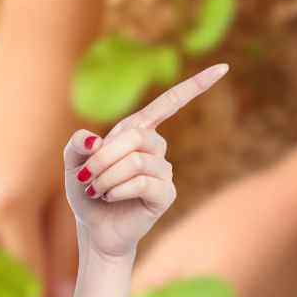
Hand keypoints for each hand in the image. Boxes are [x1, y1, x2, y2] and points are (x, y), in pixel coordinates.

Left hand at [63, 65, 228, 259]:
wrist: (95, 229)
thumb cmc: (87, 192)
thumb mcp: (73, 163)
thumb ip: (76, 145)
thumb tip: (93, 138)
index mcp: (137, 131)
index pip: (169, 104)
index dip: (194, 86)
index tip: (223, 67)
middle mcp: (155, 147)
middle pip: (135, 137)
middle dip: (103, 157)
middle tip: (86, 176)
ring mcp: (164, 171)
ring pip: (136, 161)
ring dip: (107, 177)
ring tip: (98, 190)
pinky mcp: (166, 193)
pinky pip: (142, 182)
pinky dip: (118, 189)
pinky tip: (110, 198)